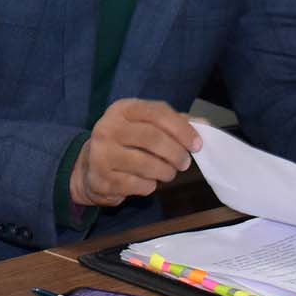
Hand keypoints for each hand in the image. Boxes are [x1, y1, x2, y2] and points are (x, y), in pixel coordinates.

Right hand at [70, 99, 202, 207]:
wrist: (89, 166)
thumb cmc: (127, 142)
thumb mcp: (147, 125)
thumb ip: (177, 123)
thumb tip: (206, 126)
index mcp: (122, 109)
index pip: (157, 113)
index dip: (182, 129)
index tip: (197, 145)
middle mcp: (107, 127)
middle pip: (153, 139)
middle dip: (176, 153)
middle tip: (185, 163)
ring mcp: (101, 154)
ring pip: (147, 164)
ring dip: (166, 172)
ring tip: (168, 173)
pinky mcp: (101, 179)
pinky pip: (138, 185)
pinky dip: (150, 186)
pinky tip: (147, 182)